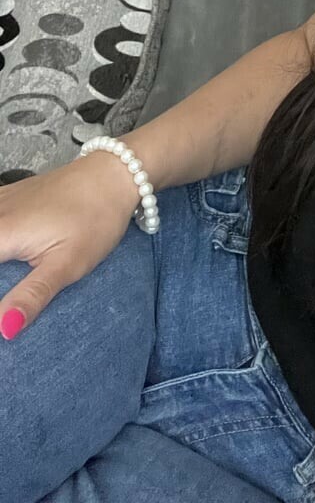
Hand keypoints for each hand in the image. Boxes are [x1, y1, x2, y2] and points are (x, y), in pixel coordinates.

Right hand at [0, 151, 143, 339]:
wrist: (116, 172)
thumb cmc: (95, 218)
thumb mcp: (68, 263)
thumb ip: (32, 296)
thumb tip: (4, 330)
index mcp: (1, 234)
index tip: (1, 311)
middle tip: (7, 293)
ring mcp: (0, 200)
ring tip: (7, 276)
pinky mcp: (9, 195)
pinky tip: (6, 249)